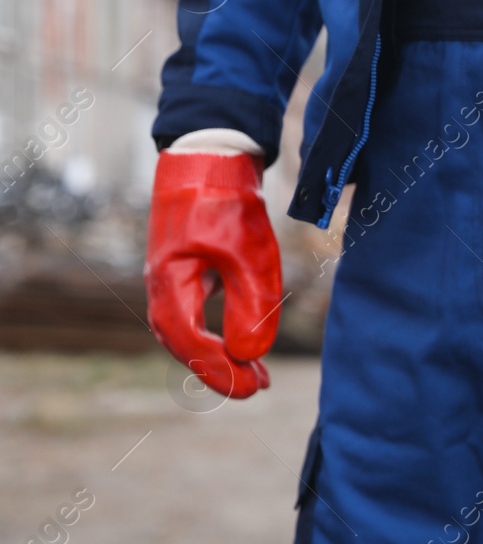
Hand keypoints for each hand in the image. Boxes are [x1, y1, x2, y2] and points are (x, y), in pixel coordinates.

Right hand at [145, 151, 281, 397]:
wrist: (211, 155)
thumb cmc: (228, 201)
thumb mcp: (249, 253)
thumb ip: (250, 305)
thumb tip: (250, 355)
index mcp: (170, 282)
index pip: (188, 341)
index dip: (219, 369)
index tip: (253, 388)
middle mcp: (162, 285)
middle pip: (183, 343)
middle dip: (219, 369)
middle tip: (259, 388)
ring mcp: (169, 278)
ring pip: (186, 330)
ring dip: (217, 355)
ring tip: (256, 375)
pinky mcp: (183, 270)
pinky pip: (192, 314)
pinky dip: (214, 334)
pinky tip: (240, 345)